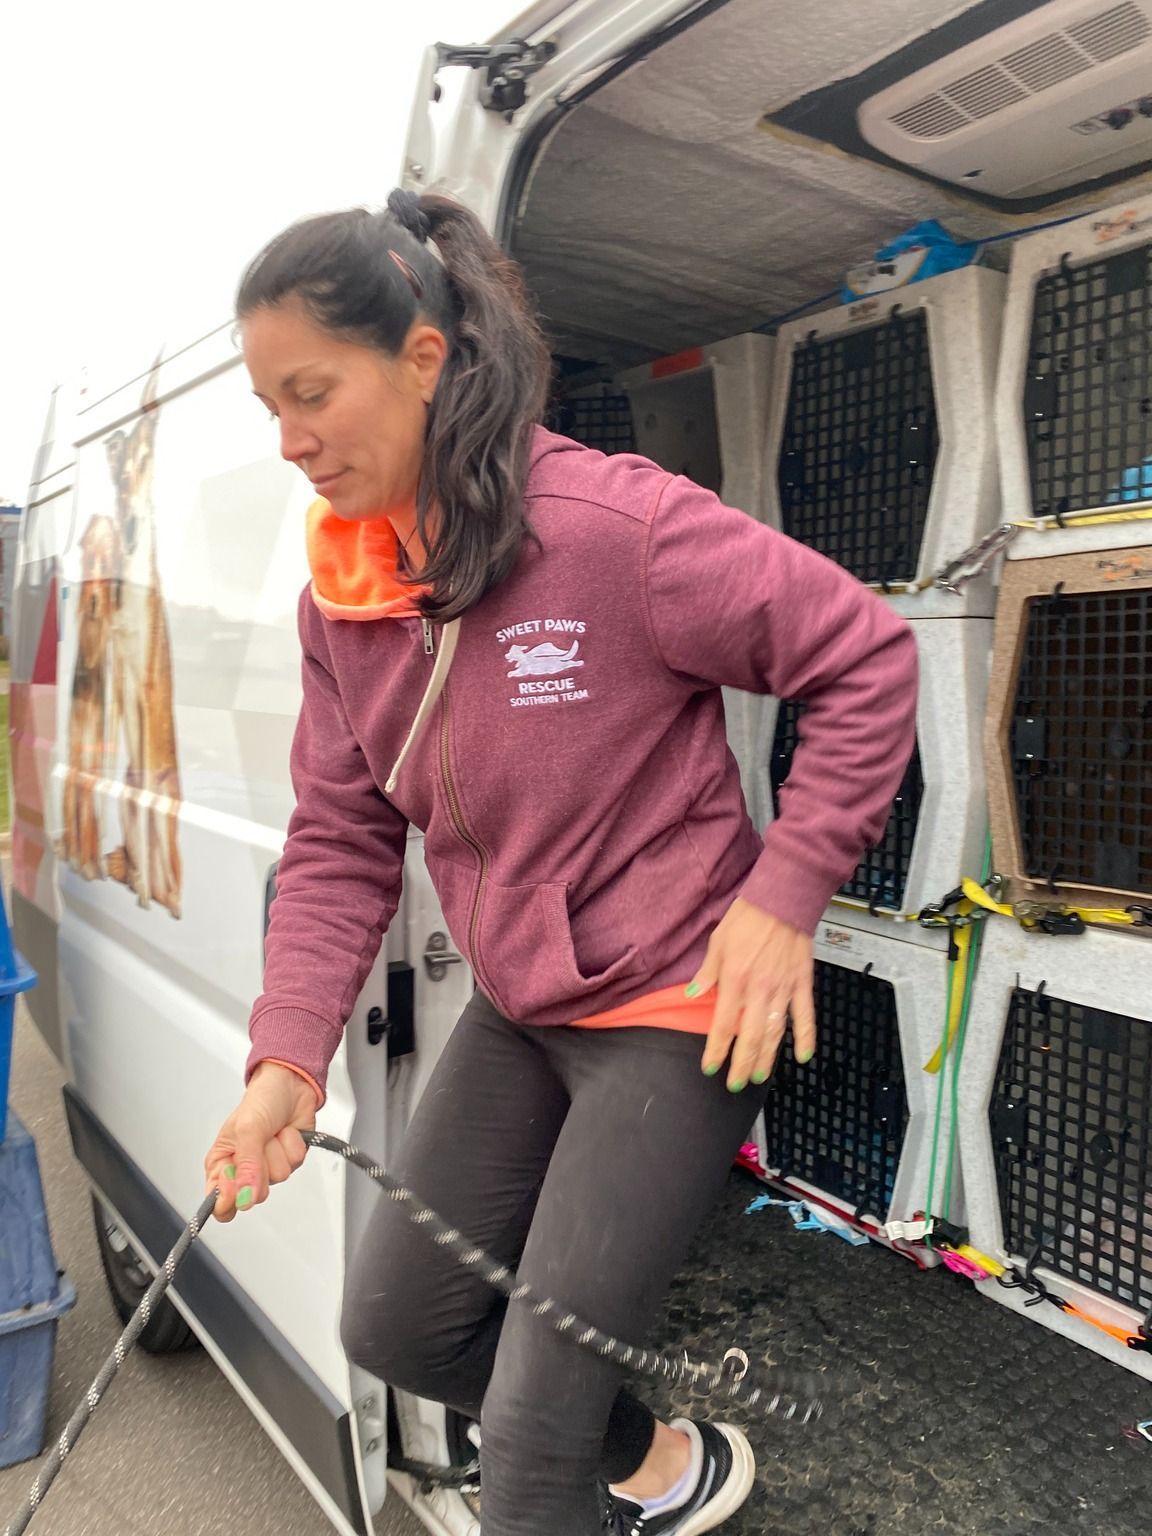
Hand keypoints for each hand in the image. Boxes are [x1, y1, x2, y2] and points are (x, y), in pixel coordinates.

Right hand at [203, 1063, 318, 1222]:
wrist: (292, 1084)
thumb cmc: (262, 1100)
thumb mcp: (247, 1129)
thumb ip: (246, 1167)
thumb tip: (245, 1199)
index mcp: (221, 1162)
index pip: (218, 1201)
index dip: (229, 1200)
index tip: (239, 1187)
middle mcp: (243, 1169)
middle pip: (252, 1195)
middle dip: (261, 1167)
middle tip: (260, 1143)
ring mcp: (267, 1167)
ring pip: (277, 1178)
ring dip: (278, 1150)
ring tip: (273, 1132)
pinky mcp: (288, 1161)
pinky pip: (295, 1165)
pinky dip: (292, 1145)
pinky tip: (286, 1132)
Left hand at [689, 898, 815, 1090]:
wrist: (782, 898)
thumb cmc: (747, 917)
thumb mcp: (718, 942)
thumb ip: (708, 973)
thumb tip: (693, 995)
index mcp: (735, 980)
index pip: (724, 1025)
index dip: (717, 1050)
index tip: (710, 1067)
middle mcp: (760, 990)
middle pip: (750, 1037)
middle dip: (741, 1064)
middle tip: (736, 1084)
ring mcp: (784, 989)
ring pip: (775, 1032)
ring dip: (767, 1058)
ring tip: (758, 1076)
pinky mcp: (803, 983)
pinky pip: (805, 1015)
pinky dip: (806, 1037)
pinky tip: (802, 1056)